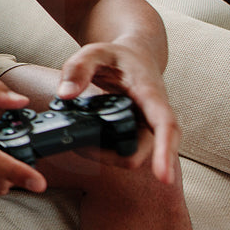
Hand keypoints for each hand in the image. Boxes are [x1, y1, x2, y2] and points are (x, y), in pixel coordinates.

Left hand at [56, 42, 178, 184]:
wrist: (134, 56)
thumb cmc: (117, 55)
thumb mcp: (95, 51)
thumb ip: (78, 68)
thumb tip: (65, 94)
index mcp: (151, 94)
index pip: (165, 126)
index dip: (165, 152)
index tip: (164, 178)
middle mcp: (153, 116)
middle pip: (143, 151)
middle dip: (112, 157)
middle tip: (80, 147)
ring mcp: (145, 128)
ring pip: (131, 156)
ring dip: (104, 156)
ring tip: (78, 143)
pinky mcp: (136, 134)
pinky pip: (123, 152)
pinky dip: (103, 152)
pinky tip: (85, 143)